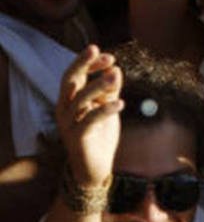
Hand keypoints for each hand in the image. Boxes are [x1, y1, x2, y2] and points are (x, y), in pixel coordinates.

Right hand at [54, 46, 123, 186]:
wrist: (94, 168)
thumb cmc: (99, 135)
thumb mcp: (107, 109)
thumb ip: (110, 91)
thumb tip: (115, 69)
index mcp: (70, 100)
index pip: (75, 75)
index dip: (88, 63)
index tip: (108, 56)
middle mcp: (64, 109)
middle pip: (70, 82)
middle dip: (84, 65)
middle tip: (101, 53)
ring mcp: (69, 124)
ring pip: (81, 99)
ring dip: (99, 86)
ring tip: (115, 76)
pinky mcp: (77, 138)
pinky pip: (89, 120)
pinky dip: (104, 110)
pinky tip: (120, 103)